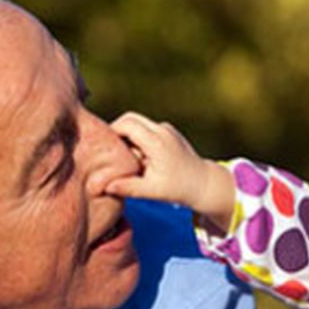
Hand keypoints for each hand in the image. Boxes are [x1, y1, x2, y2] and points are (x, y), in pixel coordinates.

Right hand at [108, 112, 236, 231]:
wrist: (204, 183)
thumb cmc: (178, 189)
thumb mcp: (152, 191)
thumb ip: (128, 187)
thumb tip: (105, 186)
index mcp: (157, 142)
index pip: (127, 124)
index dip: (112, 132)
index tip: (105, 148)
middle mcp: (162, 130)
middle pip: (130, 117)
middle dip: (118, 130)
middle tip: (112, 151)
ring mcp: (167, 129)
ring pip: (138, 122)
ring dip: (129, 135)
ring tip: (131, 159)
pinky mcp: (169, 131)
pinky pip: (147, 128)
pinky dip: (139, 138)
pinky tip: (141, 158)